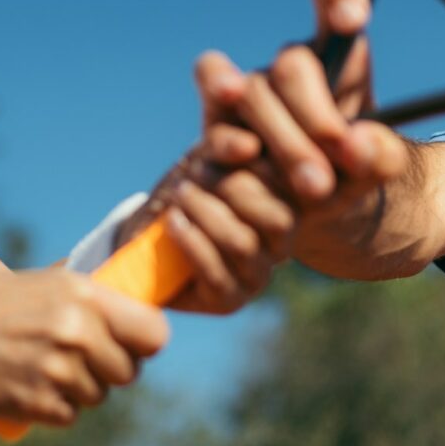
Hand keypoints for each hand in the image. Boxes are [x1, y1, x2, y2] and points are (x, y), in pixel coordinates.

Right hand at [0, 269, 169, 425]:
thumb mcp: (48, 284)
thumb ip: (95, 296)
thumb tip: (145, 301)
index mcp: (84, 294)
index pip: (154, 332)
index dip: (144, 342)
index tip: (131, 344)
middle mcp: (76, 330)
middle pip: (129, 371)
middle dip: (109, 369)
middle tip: (79, 357)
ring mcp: (57, 369)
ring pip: (99, 395)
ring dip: (79, 388)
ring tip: (45, 366)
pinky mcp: (38, 403)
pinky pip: (70, 415)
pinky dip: (55, 407)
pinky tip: (31, 384)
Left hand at [113, 143, 296, 314]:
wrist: (149, 227)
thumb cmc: (191, 182)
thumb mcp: (208, 153)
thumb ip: (226, 144)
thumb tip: (249, 147)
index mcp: (293, 209)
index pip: (295, 192)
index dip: (256, 166)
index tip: (218, 152)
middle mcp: (284, 246)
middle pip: (278, 219)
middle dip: (231, 190)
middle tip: (196, 175)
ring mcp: (258, 276)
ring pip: (243, 245)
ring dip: (205, 213)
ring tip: (181, 194)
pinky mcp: (229, 301)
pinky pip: (217, 276)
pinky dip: (190, 242)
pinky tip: (173, 221)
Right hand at [196, 0, 413, 271]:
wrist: (322, 219)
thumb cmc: (355, 176)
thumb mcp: (382, 169)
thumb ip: (382, 156)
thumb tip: (361, 145)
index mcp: (337, 55)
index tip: (353, 19)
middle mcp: (289, 69)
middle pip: (292, 64)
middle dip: (317, 117)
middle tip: (344, 166)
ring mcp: (248, 97)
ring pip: (252, 93)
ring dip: (284, 140)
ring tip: (315, 187)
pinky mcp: (219, 131)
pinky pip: (217, 125)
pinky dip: (232, 143)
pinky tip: (251, 162)